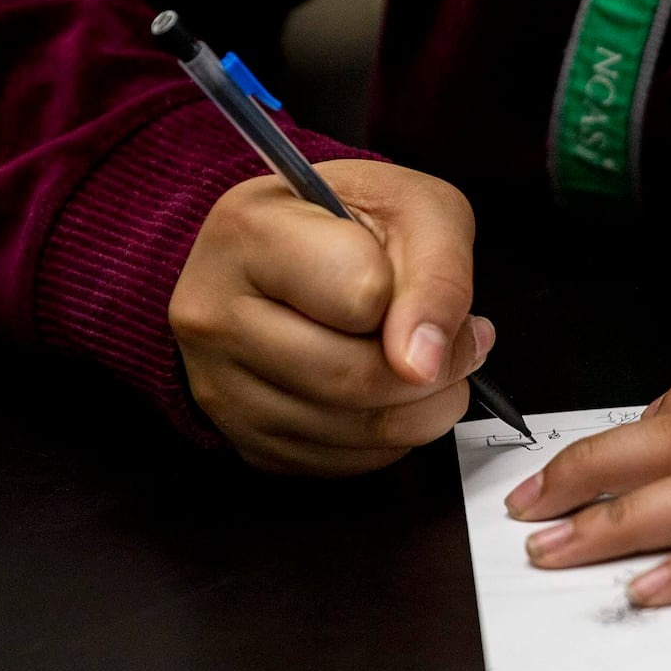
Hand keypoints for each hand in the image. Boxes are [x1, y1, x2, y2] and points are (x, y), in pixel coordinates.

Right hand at [170, 158, 485, 474]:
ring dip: (424, 409)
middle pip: (353, 377)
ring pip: (354, 430)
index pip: (360, 294)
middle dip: (435, 371)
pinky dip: (389, 438)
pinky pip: (342, 463)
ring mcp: (219, 384)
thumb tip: (427, 362)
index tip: (426, 292)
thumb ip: (439, 274)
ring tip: (430, 367)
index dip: (417, 300)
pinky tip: (388, 394)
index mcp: (249, 232)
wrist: (284, 252)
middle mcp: (213, 312)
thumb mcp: (415, 208)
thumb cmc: (346, 221)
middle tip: (456, 344)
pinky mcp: (243, 437)